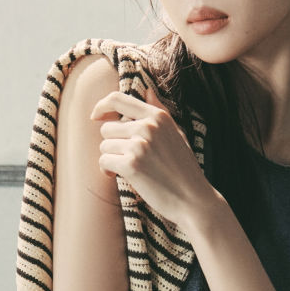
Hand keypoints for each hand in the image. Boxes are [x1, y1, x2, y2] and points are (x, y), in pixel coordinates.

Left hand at [89, 84, 215, 226]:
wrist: (193, 200)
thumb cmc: (184, 170)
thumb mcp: (177, 134)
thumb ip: (159, 111)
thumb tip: (147, 90)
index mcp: (157, 116)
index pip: (117, 99)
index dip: (101, 106)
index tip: (96, 117)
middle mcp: (147, 127)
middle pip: (107, 128)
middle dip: (113, 145)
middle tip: (127, 159)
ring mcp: (139, 145)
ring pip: (104, 146)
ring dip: (111, 159)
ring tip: (128, 169)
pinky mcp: (131, 165)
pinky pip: (104, 161)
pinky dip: (107, 171)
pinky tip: (118, 176)